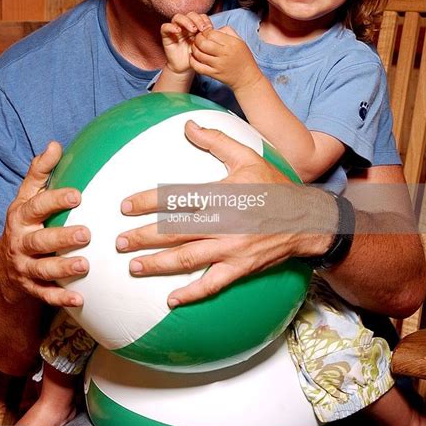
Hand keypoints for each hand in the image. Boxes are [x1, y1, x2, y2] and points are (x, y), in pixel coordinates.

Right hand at [0, 142, 90, 306]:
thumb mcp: (27, 196)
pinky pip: (45, 295)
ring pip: (42, 269)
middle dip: (62, 238)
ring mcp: (24, 267)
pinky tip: (80, 300)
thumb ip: (40, 171)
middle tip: (86, 233)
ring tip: (84, 266)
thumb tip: (55, 144)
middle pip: (40, 240)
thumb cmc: (26, 222)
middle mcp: (21, 242)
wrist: (4, 265)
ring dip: (63, 268)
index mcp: (22, 216)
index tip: (77, 195)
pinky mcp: (30, 287)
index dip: (56, 200)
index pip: (37, 206)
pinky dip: (61, 298)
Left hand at [117, 121, 333, 305]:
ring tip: (134, 267)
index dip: (148, 202)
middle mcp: (224, 223)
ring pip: (188, 259)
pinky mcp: (240, 268)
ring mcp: (232, 249)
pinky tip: (171, 300)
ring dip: (158, 264)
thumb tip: (188, 125)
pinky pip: (212, 285)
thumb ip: (216, 141)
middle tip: (119, 241)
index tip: (125, 206)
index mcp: (222, 194)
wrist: (306, 220)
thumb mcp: (248, 157)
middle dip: (144, 237)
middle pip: (175, 232)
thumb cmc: (274, 186)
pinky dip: (191, 294)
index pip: (177, 198)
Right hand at [161, 12, 211, 74]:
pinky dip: (171, 26)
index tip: (209, 28)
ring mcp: (175, 30)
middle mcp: (185, 26)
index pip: (199, 16)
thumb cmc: (198, 57)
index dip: (204, 20)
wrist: (186, 68)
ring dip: (186, 21)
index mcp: (196, 26)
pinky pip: (165, 27)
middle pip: (189, 14)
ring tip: (192, 30)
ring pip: (177, 17)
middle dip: (196, 19)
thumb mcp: (206, 46)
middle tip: (202, 29)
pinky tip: (178, 31)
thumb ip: (211, 37)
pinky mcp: (166, 36)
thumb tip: (217, 30)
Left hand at [190, 26, 262, 90]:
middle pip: (203, 43)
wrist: (246, 77)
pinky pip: (198, 67)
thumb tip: (212, 28)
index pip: (211, 33)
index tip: (205, 33)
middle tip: (197, 38)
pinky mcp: (214, 74)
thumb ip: (227, 31)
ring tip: (195, 46)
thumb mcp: (240, 41)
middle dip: (197, 39)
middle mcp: (224, 54)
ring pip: (198, 54)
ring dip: (193, 48)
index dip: (205, 31)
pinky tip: (193, 56)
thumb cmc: (243, 57)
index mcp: (231, 43)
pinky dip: (192, 61)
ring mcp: (218, 65)